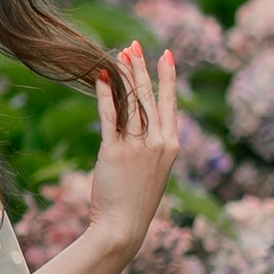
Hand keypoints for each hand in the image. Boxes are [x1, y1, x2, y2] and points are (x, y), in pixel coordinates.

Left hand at [89, 39, 180, 262]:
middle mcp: (159, 143)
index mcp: (171, 146)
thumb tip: (142, 126)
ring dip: (125, 75)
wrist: (123, 227)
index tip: (167, 55)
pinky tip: (102, 77)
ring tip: (119, 54)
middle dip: (142, 68)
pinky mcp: (115, 152)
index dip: (168, 78)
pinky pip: (110, 117)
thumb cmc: (136, 202)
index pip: (170, 104)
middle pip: (150, 97)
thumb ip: (151, 148)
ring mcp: (138, 147)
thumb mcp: (153, 172)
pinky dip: (106, 95)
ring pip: (132, 102)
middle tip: (135, 45)